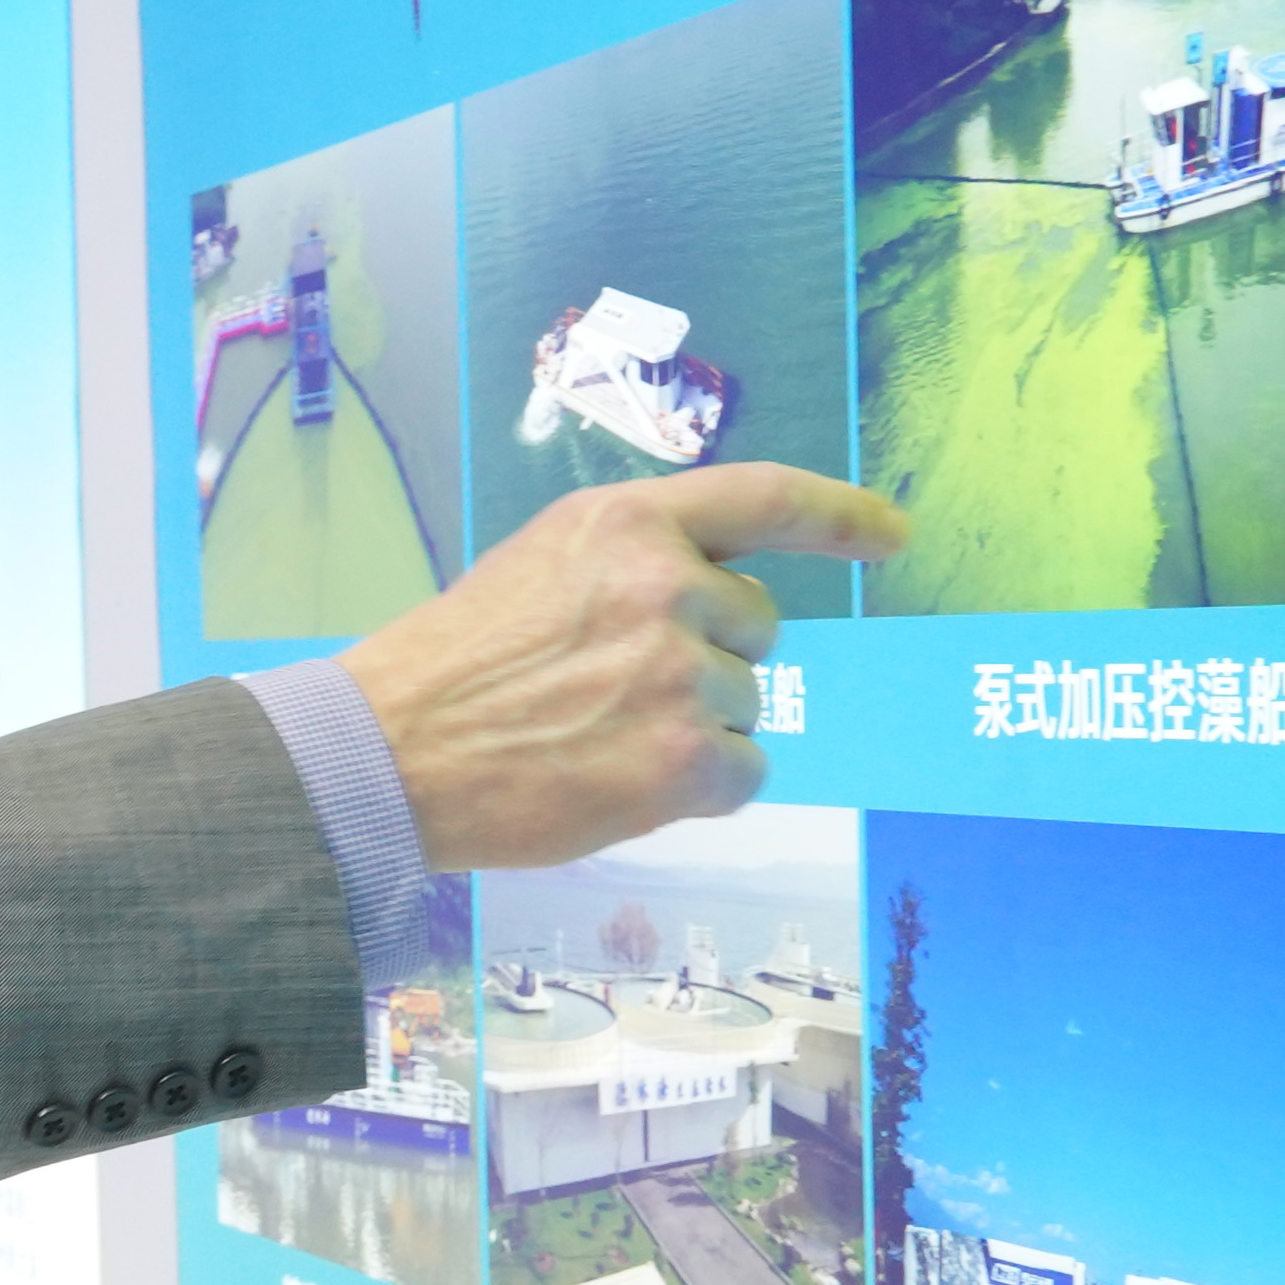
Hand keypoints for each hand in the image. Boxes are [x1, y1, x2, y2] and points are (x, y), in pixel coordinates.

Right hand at [337, 466, 904, 869]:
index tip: (893, 534)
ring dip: (695, 728)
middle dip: (712, 656)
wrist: (392, 752)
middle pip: (758, 624)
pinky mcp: (688, 757)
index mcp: (629, 522)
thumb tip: (723, 602)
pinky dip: (699, 787)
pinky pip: (745, 771)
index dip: (841, 515)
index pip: (765, 497)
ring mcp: (683, 672)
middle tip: (616, 688)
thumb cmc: (456, 666)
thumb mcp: (543, 566)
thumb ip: (634, 566)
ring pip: (748, 703)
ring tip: (600, 738)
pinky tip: (622, 781)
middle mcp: (669, 584)